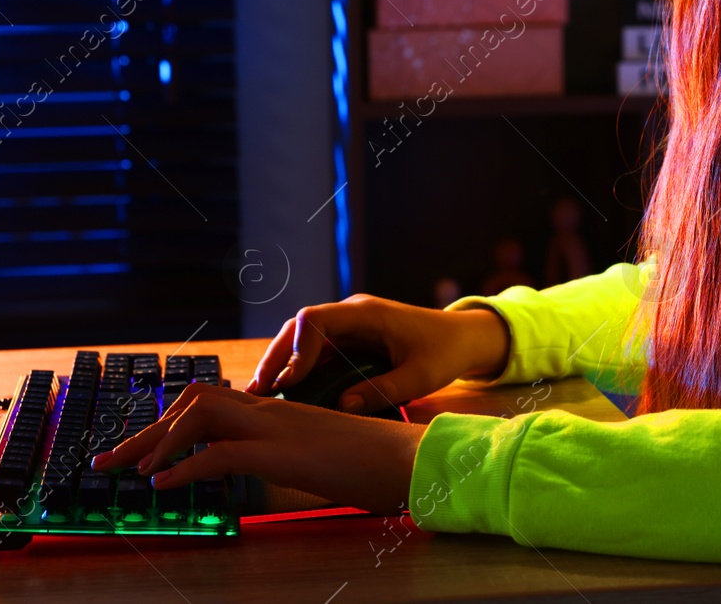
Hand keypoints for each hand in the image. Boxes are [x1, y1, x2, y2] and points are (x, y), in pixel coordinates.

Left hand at [89, 383, 424, 513]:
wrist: (411, 457)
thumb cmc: (372, 462)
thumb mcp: (315, 457)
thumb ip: (282, 456)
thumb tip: (251, 472)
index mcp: (277, 410)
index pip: (210, 402)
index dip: (169, 423)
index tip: (141, 448)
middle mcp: (270, 410)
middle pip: (194, 401)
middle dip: (147, 430)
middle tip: (110, 461)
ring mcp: (275, 427)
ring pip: (200, 414)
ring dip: (157, 442)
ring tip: (128, 471)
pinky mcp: (282, 452)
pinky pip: (219, 453)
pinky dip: (183, 468)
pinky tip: (163, 486)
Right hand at [247, 293, 510, 412]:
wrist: (464, 337)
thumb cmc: (445, 352)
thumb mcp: (419, 377)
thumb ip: (382, 391)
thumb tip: (341, 407)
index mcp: (366, 314)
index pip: (315, 320)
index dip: (297, 350)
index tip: (291, 382)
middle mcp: (351, 314)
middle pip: (299, 327)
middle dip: (276, 357)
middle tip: (256, 391)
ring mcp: (349, 325)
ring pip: (302, 338)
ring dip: (282, 362)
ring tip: (261, 395)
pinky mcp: (351, 339)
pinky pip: (317, 349)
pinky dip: (299, 368)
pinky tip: (286, 393)